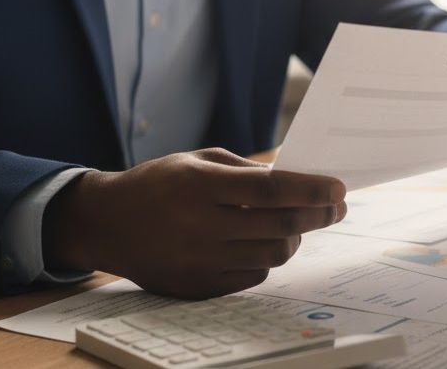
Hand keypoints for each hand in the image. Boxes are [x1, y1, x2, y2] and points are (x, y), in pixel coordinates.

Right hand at [43, 147, 345, 297]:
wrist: (107, 223)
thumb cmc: (158, 182)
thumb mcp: (197, 159)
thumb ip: (245, 169)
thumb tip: (295, 180)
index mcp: (201, 186)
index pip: (271, 190)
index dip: (311, 190)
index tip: (338, 188)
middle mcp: (201, 226)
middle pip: (279, 227)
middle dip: (318, 215)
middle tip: (336, 206)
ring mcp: (199, 261)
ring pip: (272, 257)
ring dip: (295, 238)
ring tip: (299, 222)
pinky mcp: (197, 287)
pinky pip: (251, 277)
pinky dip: (267, 259)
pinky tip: (264, 242)